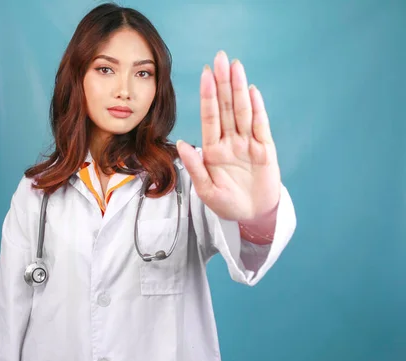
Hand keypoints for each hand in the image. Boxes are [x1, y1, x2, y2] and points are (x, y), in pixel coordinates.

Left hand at [177, 51, 280, 221]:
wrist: (252, 216)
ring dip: (239, 89)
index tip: (204, 74)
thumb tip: (183, 144)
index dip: (208, 95)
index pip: (209, 117)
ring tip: (236, 66)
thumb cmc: (227, 204)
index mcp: (213, 149)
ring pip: (243, 111)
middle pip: (227, 107)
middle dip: (223, 82)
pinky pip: (261, 126)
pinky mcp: (265, 150)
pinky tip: (252, 91)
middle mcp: (230, 141)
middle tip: (220, 58)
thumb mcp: (206, 191)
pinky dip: (258, 109)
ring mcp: (248, 144)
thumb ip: (195, 168)